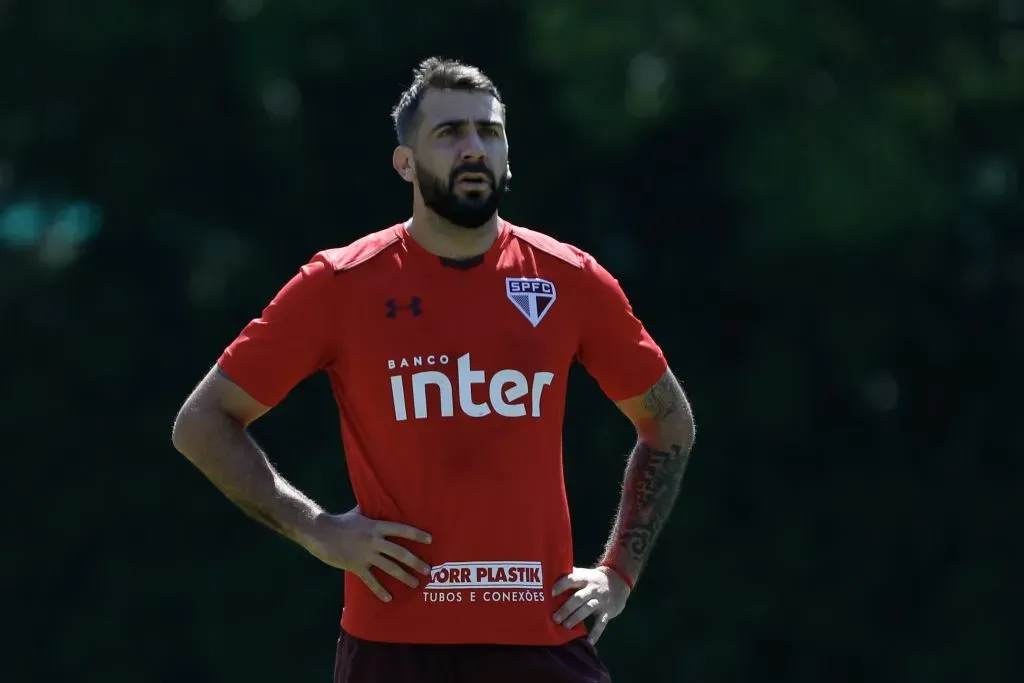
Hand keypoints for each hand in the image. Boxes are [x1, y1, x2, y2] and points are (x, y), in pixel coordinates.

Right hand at [302, 506, 432, 601]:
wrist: (320, 533)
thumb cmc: (341, 521)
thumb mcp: (359, 512)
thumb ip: (372, 510)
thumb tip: (381, 499)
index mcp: (376, 526)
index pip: (401, 529)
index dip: (416, 534)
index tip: (430, 540)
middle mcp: (373, 541)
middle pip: (399, 552)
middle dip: (415, 562)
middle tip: (427, 570)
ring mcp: (365, 554)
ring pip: (389, 567)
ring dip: (404, 577)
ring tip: (415, 583)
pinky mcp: (356, 566)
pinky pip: (371, 581)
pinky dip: (380, 591)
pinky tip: (389, 598)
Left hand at [551, 566, 630, 643]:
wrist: (619, 581)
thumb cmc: (594, 579)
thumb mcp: (584, 574)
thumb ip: (570, 577)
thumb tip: (549, 580)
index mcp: (585, 578)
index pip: (572, 579)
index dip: (562, 586)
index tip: (552, 594)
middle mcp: (593, 588)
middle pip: (578, 598)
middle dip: (566, 608)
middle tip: (555, 618)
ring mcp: (601, 600)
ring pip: (587, 609)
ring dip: (576, 618)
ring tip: (565, 626)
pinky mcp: (608, 612)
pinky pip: (601, 623)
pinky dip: (595, 633)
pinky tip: (589, 641)